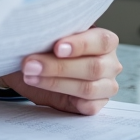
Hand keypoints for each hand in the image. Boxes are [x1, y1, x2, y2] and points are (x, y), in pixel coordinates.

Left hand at [0, 27, 121, 114]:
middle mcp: (109, 62)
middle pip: (93, 67)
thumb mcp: (48, 38)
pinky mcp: (97, 104)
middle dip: (58, 66)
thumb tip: (38, 33)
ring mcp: (106, 85)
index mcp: (103, 40)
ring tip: (30, 76)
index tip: (57, 48)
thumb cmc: (45, 48)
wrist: (32, 69)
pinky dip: (68, 100)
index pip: (102, 41)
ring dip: (55, 83)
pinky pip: (89, 107)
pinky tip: (49, 93)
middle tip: (31, 64)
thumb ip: (52, 35)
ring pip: (89, 88)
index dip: (80, 45)